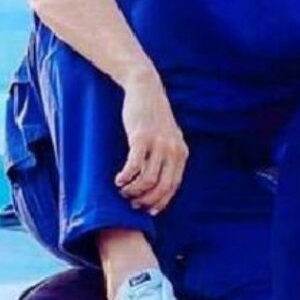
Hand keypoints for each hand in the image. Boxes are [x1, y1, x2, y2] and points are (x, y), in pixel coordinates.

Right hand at [113, 70, 187, 214]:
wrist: (145, 89)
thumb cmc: (153, 116)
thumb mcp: (167, 136)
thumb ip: (167, 156)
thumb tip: (159, 182)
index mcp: (181, 152)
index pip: (173, 186)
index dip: (160, 202)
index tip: (148, 210)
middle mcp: (173, 150)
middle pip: (161, 187)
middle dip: (146, 201)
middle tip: (132, 203)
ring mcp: (158, 144)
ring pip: (147, 180)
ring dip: (133, 191)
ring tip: (123, 190)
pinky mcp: (141, 138)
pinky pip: (134, 167)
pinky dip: (125, 178)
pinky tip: (118, 179)